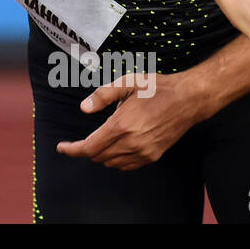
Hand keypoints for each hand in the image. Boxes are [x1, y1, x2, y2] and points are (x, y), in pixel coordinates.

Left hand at [56, 72, 202, 170]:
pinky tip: (115, 147)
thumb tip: (84, 109)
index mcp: (122, 125)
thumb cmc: (156, 88)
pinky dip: (116, 160)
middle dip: (85, 149)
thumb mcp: (127, 83)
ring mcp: (144, 152)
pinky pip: (127, 166)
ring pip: (111, 163)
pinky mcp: (153, 156)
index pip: (89, 147)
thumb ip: (102, 95)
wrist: (188, 100)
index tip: (61, 147)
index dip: (72, 149)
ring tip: (100, 138)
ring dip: (100, 154)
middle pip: (98, 156)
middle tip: (79, 140)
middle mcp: (132, 143)